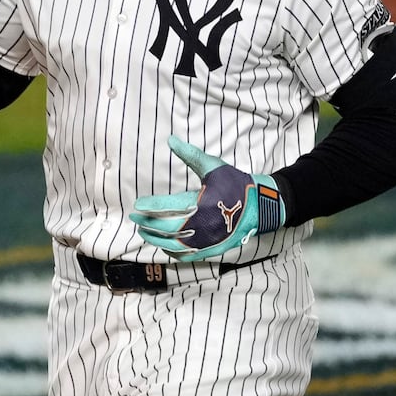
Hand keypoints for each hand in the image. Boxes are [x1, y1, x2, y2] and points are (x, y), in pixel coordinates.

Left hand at [129, 136, 284, 261]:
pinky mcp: (212, 250)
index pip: (168, 207)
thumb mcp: (214, 166)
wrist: (261, 206)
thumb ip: (190, 154)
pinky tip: (163, 244)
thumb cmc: (236, 184)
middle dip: (147, 223)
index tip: (137, 204)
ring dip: (155, 239)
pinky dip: (172, 251)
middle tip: (134, 218)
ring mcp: (208, 241)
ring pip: (174, 245)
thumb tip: (170, 140)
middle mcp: (203, 225)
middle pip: (167, 228)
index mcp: (202, 203)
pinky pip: (187, 256)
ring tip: (143, 231)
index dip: (150, 206)